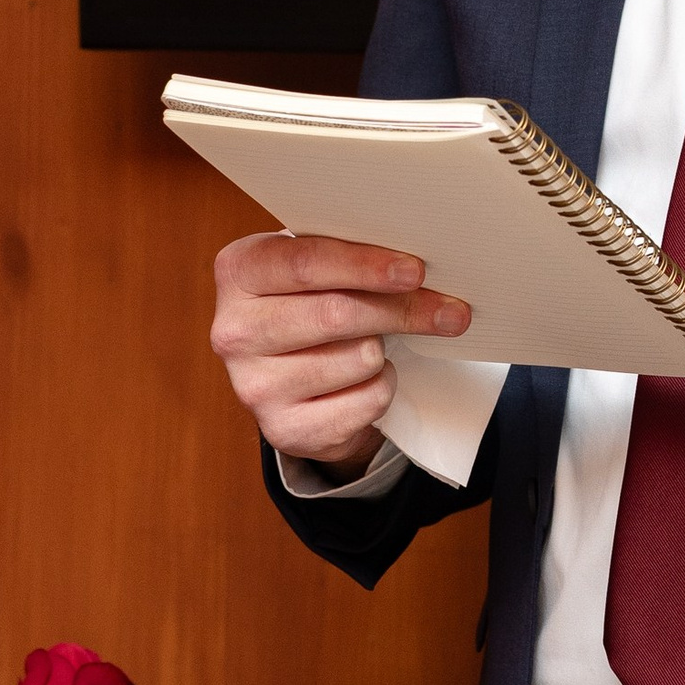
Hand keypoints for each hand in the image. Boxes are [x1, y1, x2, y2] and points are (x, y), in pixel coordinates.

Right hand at [210, 231, 471, 474]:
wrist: (292, 372)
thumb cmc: (313, 300)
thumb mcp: (318, 267)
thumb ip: (352, 255)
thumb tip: (420, 269)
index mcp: (239, 271)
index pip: (304, 262)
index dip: (364, 266)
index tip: (414, 270)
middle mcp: (234, 330)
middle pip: (335, 314)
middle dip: (402, 310)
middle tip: (450, 310)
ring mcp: (253, 385)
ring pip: (358, 358)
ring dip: (387, 350)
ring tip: (378, 344)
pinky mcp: (283, 429)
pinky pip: (365, 401)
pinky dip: (383, 385)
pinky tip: (367, 377)